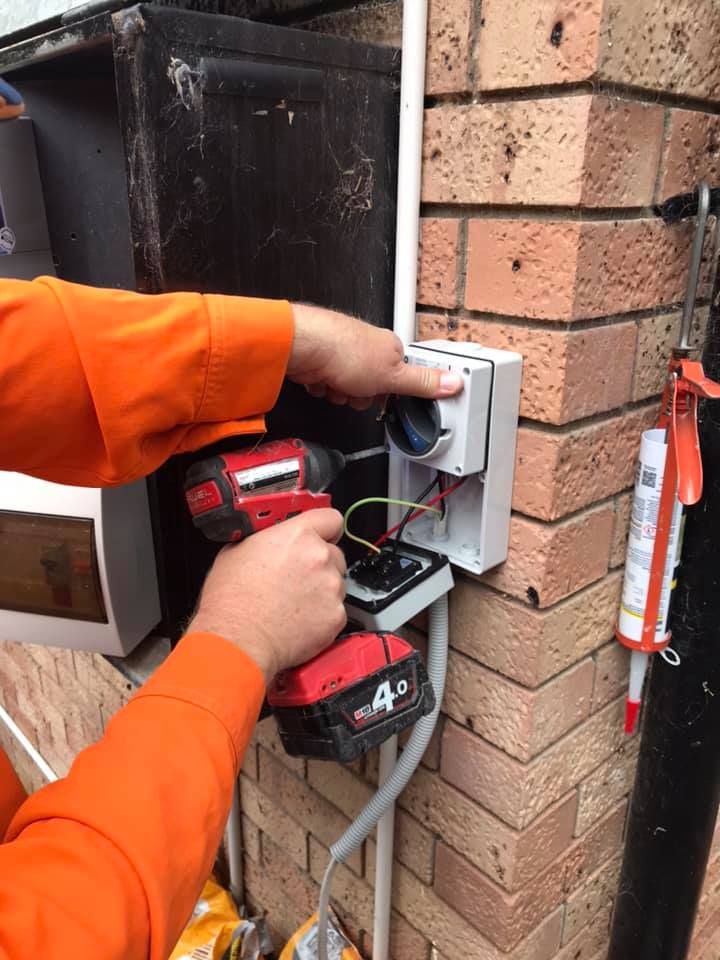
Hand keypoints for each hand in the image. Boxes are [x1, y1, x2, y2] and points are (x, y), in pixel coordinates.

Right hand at [187, 509, 346, 682]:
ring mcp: (331, 587)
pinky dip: (322, 615)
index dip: (324, 528)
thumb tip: (269, 541)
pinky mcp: (336, 616)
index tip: (321, 535)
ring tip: (293, 603)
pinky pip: (335, 610)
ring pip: (336, 582)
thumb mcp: (236, 552)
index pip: (330, 518)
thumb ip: (264, 540)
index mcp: (297, 536)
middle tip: (296, 578)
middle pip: (333, 553)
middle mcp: (319, 557)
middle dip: (319, 564)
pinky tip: (298, 620)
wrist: (237, 641)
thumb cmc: (231, 602)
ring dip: (321, 589)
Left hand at [288, 304, 463, 408]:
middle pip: (371, 387)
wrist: (304, 345)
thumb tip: (454, 382)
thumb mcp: (393, 376)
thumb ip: (423, 383)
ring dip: (340, 393)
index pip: (399, 378)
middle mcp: (367, 345)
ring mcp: (343, 351)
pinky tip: (321, 380)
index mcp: (390, 346)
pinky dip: (323, 387)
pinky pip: (326, 385)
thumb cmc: (344, 351)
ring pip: (347, 388)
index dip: (390, 393)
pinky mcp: (321, 359)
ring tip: (337, 383)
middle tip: (358, 390)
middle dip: (361, 396)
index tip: (385, 395)